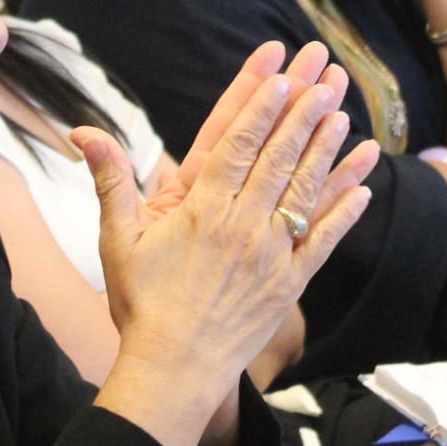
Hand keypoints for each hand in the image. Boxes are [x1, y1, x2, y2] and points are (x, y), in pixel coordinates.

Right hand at [73, 41, 378, 383]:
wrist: (174, 368)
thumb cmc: (141, 305)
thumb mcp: (117, 240)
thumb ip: (110, 180)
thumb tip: (82, 132)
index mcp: (202, 210)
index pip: (237, 146)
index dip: (261, 108)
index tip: (282, 77)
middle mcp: (241, 226)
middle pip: (277, 158)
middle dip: (303, 114)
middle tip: (325, 77)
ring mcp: (270, 254)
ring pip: (303, 191)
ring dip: (326, 151)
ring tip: (344, 113)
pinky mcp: (289, 283)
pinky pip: (322, 241)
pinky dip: (344, 213)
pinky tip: (363, 187)